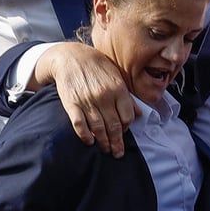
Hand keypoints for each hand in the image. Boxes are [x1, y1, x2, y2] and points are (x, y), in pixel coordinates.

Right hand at [34, 42, 138, 157]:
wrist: (71, 56)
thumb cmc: (97, 66)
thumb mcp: (117, 76)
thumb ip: (127, 96)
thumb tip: (138, 114)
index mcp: (118, 89)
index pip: (127, 117)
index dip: (126, 128)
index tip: (124, 133)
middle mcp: (104, 97)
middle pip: (114, 126)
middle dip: (117, 142)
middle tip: (117, 153)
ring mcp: (87, 101)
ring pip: (98, 128)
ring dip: (103, 142)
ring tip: (107, 151)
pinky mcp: (71, 103)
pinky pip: (79, 124)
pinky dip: (85, 135)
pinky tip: (89, 142)